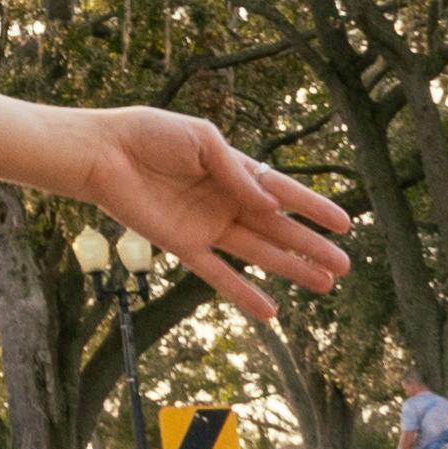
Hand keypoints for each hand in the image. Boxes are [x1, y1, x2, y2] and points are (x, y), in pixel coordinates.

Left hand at [73, 109, 353, 334]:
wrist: (102, 153)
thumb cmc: (149, 136)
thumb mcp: (201, 139)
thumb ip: (236, 171)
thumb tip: (270, 205)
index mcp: (232, 170)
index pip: (282, 192)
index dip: (313, 207)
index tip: (345, 224)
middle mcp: (225, 202)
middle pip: (277, 229)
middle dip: (310, 246)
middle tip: (344, 265)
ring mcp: (206, 226)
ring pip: (257, 253)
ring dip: (290, 269)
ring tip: (325, 285)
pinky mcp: (183, 245)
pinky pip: (218, 274)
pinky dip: (243, 293)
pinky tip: (271, 313)